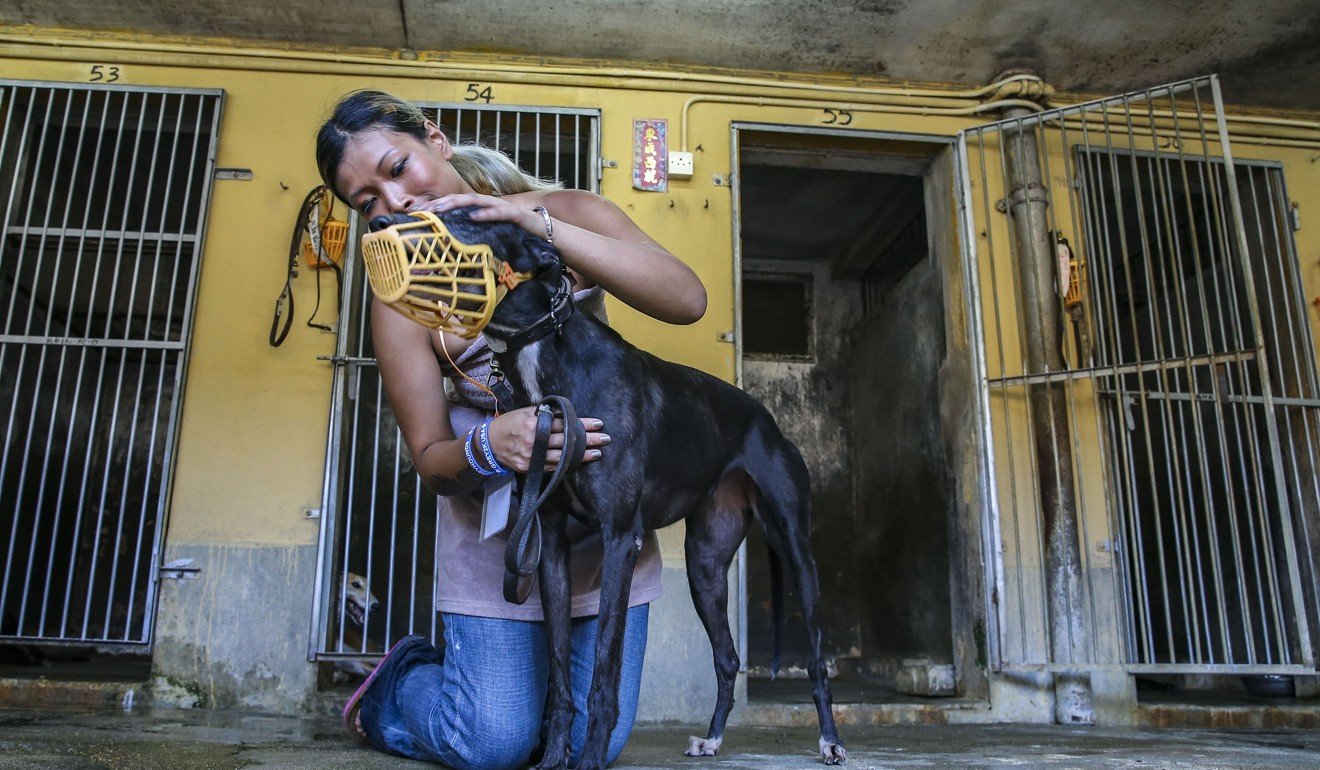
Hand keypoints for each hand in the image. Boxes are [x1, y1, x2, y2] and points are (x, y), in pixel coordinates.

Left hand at [427, 193, 542, 236]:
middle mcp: (490, 204)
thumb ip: (476, 234)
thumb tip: (454, 245)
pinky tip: (473, 216)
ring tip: (442, 208)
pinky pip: (498, 212)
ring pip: (476, 201)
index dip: (439, 206)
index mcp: (483, 209)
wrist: (545, 232)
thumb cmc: (518, 234)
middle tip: (425, 209)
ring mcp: (502, 207)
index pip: (457, 204)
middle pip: (462, 199)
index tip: (420, 213)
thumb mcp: (493, 234)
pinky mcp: (515, 215)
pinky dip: (485, 213)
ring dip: (457, 203)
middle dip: (442, 202)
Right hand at [486, 408, 607, 472]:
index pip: (563, 423)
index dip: (581, 423)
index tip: (598, 424)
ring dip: (581, 456)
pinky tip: (577, 462)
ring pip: (561, 457)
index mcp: (533, 424)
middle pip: (565, 441)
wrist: (489, 444)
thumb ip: (544, 413)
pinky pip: (551, 467)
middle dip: (587, 440)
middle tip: (605, 439)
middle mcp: (533, 441)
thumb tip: (564, 413)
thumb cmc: (508, 424)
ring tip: (597, 453)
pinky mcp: (529, 468)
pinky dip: (565, 464)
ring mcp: (531, 457)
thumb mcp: (524, 412)